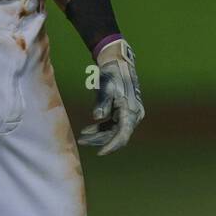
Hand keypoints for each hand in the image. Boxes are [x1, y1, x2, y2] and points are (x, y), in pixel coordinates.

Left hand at [79, 39, 143, 154]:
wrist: (117, 62)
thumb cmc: (111, 74)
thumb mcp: (105, 87)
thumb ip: (102, 103)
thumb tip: (97, 117)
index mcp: (131, 110)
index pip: (122, 134)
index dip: (111, 146)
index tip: (99, 153)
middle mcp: (134, 114)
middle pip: (118, 135)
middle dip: (100, 140)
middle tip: (82, 141)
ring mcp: (130, 113)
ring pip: (114, 131)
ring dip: (99, 135)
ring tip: (82, 137)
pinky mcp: (124, 111)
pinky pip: (113, 125)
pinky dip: (101, 128)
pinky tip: (88, 130)